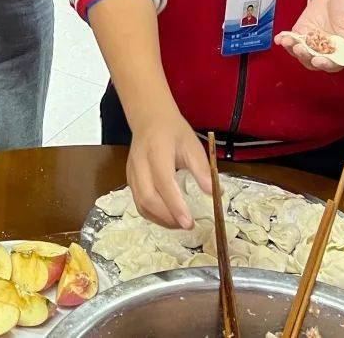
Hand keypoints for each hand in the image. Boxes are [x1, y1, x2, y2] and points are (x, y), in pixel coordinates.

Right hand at [127, 108, 211, 229]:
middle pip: (147, 198)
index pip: (163, 182)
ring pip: (140, 204)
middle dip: (167, 217)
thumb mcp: (192, 144)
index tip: (189, 222)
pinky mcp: (129, 180)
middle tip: (187, 225)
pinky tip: (168, 218)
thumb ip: (202, 169)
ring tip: (179, 224)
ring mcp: (131, 173)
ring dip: (159, 219)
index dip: (175, 205)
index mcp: (156, 151)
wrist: (150, 119)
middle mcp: (140, 164)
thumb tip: (214, 193)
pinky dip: (152, 215)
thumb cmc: (173, 132)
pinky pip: (138, 202)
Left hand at [275, 0, 343, 71]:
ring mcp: (313, 43)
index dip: (325, 64)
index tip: (318, 60)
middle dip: (305, 56)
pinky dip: (285, 40)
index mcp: (343, 52)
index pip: (333, 64)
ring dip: (292, 49)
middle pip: (314, 60)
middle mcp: (327, 51)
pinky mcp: (302, 33)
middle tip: (299, 49)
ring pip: (301, 52)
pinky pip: (293, 40)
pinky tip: (280, 38)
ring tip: (286, 42)